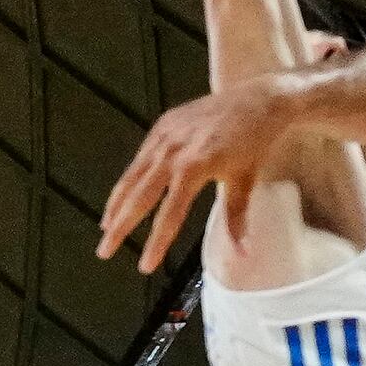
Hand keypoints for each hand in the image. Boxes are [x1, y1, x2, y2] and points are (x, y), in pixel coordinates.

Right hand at [93, 75, 293, 272]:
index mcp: (194, 167)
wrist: (260, 99)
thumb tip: (242, 254)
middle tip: (105, 251)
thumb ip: (236, 220)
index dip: (156, 243)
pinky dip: (128, 180)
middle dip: (121, 226)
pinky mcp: (162, 126)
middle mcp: (173, 151)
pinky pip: (140, 158)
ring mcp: (165, 136)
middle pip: (139, 197)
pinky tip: (122, 197)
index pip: (169, 214)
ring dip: (116, 205)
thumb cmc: (256, 142)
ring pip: (132, 177)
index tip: (145, 266)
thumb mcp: (245, 182)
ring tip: (105, 228)